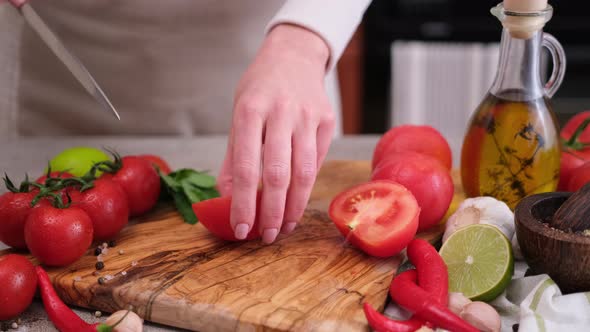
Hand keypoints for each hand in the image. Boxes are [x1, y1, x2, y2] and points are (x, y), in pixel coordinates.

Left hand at [217, 24, 335, 243]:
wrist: (294, 56)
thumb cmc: (260, 90)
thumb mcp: (238, 115)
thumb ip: (234, 158)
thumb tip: (227, 199)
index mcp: (250, 110)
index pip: (247, 166)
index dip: (244, 202)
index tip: (241, 228)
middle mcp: (281, 113)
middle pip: (278, 174)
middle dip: (272, 212)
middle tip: (266, 236)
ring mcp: (307, 116)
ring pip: (304, 173)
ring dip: (294, 207)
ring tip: (284, 227)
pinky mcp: (327, 121)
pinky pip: (317, 162)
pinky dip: (307, 188)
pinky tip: (297, 203)